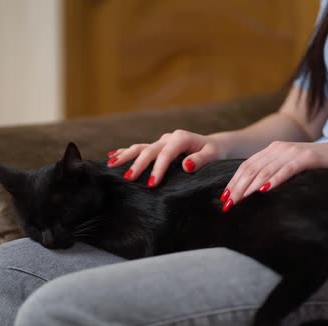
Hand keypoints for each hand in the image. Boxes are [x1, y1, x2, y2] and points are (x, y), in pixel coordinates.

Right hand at [107, 130, 227, 186]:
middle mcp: (168, 138)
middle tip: (128, 179)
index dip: (158, 168)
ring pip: (140, 148)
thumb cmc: (216, 153)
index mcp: (181, 138)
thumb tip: (186, 165)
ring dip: (126, 156)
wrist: (216, 147)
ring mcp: (162, 142)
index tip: (151, 184)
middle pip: (149, 150)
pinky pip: (140, 149)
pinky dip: (126, 152)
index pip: (166, 154)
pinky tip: (112, 156)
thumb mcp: (214, 155)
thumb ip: (201, 160)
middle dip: (137, 164)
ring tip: (111, 164)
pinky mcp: (158, 148)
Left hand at [221, 141, 327, 211]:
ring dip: (250, 186)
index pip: (247, 166)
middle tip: (229, 204)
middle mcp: (279, 148)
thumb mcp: (290, 168)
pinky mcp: (308, 158)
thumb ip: (273, 174)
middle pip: (252, 168)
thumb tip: (254, 194)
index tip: (225, 198)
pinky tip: (264, 190)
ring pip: (265, 169)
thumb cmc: (318, 168)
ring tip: (241, 200)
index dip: (234, 182)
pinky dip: (274, 179)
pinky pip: (287, 169)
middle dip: (238, 187)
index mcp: (272, 150)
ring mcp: (293, 151)